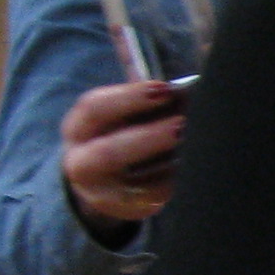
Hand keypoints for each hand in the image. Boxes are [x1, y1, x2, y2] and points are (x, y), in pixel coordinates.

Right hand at [58, 79, 188, 233]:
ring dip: (169, 167)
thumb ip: (138, 88)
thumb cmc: (120, 133)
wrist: (100, 180)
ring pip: (134, 185)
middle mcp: (81, 163)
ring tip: (196, 147)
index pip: (93, 108)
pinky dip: (177, 184)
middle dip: (149, 138)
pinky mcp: (126, 210)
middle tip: (182, 125)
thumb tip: (162, 64)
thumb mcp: (117, 111)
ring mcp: (101, 193)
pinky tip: (195, 169)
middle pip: (109, 153)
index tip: (165, 89)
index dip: (130, 97)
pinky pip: (155, 200)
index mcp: (78, 128)